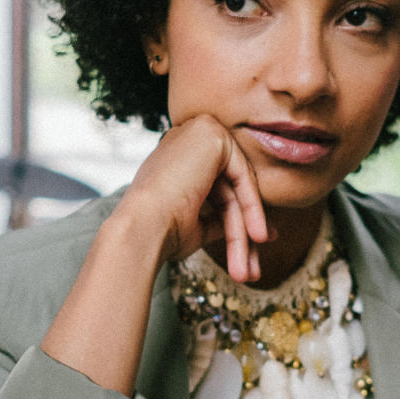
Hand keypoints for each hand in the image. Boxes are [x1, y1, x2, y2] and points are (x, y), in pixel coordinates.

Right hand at [120, 113, 269, 282]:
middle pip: (228, 188)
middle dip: (245, 229)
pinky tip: (257, 236)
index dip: (238, 219)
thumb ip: (222, 218)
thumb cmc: (161, 232)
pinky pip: (241, 174)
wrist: (142, 229)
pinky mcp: (210, 134)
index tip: (253, 247)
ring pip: (237, 185)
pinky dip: (252, 206)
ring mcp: (197, 131)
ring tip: (250, 267)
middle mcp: (186, 138)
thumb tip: (256, 232)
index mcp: (177, 157)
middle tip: (252, 267)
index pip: (217, 187)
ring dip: (246, 229)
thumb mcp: (197, 224)